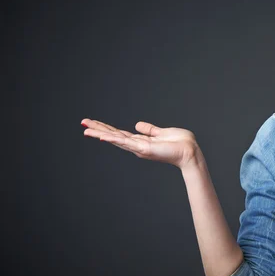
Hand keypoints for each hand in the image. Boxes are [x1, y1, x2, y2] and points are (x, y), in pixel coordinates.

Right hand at [81, 118, 203, 168]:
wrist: (190, 152)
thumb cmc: (180, 143)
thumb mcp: (161, 133)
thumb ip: (149, 130)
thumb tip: (137, 124)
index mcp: (141, 141)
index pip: (119, 134)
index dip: (106, 128)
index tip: (93, 123)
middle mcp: (137, 146)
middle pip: (113, 136)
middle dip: (98, 129)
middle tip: (83, 123)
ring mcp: (139, 148)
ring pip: (116, 139)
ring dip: (100, 133)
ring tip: (86, 129)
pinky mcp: (144, 148)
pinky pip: (126, 142)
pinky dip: (113, 139)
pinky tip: (102, 136)